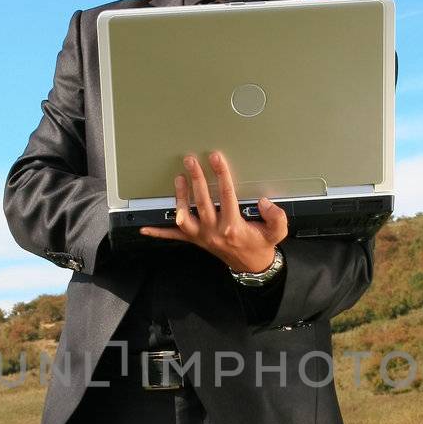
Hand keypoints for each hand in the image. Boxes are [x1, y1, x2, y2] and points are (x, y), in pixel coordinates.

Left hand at [139, 148, 287, 273]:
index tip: (216, 158)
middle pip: (203, 201)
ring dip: (180, 197)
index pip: (226, 195)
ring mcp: (202, 237)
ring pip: (185, 216)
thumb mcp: (277, 233)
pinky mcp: (195, 241)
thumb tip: (264, 202)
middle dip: (196, 178)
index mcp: (233, 227)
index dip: (221, 174)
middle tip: (191, 161)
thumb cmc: (261, 245)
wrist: (251, 266)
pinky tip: (146, 227)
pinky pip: (174, 237)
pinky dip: (159, 232)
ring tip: (178, 179)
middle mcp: (214, 231)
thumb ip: (276, 217)